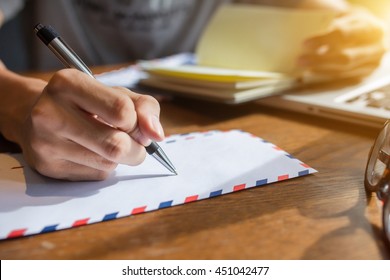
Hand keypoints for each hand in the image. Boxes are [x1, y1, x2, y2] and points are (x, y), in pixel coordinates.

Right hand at [20, 69, 163, 180]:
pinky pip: (96, 176)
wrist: (36, 115)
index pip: (122, 110)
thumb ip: (144, 107)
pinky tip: (91, 153)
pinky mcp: (48, 167)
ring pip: (108, 164)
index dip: (137, 123)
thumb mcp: (116, 93)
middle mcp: (51, 112)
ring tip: (106, 143)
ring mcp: (46, 143)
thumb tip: (157, 134)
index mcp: (69, 83)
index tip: (134, 124)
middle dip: (136, 149)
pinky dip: (104, 168)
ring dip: (120, 159)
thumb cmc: (86, 102)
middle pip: (116, 145)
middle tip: (133, 143)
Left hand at [298, 7, 386, 78]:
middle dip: (320, 60)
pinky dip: (325, 81)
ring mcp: (370, 65)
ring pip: (343, 72)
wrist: (367, 36)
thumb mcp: (343, 18)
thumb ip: (328, 24)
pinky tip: (311, 77)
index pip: (344, 34)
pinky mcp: (363, 77)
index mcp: (369, 29)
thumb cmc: (351, 25)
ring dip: (320, 71)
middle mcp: (374, 48)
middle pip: (344, 57)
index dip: (323, 40)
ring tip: (303, 70)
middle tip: (300, 61)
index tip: (304, 44)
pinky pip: (342, 82)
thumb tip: (303, 34)